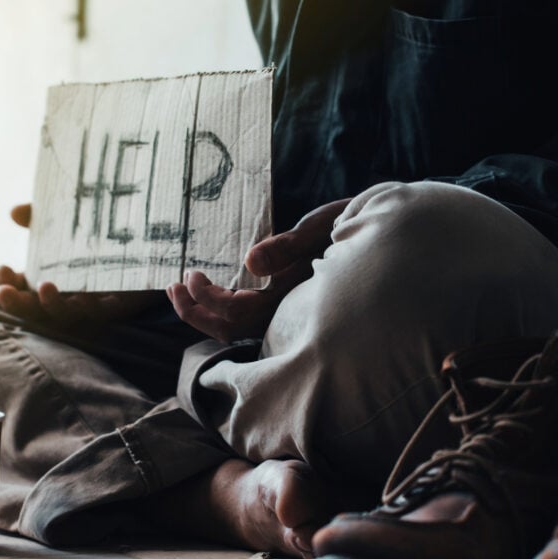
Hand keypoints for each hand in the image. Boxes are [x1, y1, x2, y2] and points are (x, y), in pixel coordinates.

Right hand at [0, 205, 161, 328]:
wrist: (148, 237)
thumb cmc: (100, 230)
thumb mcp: (67, 220)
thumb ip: (41, 216)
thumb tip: (15, 212)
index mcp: (51, 279)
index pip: (21, 291)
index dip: (7, 285)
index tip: (2, 268)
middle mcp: (69, 295)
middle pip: (37, 310)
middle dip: (18, 304)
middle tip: (4, 292)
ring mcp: (93, 303)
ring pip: (67, 314)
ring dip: (52, 305)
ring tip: (44, 287)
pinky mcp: (120, 305)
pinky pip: (102, 312)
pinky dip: (90, 307)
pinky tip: (82, 296)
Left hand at [167, 198, 351, 341]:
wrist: (386, 238)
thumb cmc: (352, 228)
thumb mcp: (321, 228)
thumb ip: (288, 247)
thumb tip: (250, 261)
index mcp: (292, 298)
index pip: (236, 312)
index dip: (206, 298)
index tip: (191, 273)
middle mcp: (287, 314)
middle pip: (229, 330)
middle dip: (194, 312)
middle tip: (171, 286)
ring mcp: (285, 313)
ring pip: (236, 330)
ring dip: (203, 313)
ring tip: (179, 289)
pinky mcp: (284, 306)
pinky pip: (246, 320)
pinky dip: (220, 308)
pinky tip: (208, 292)